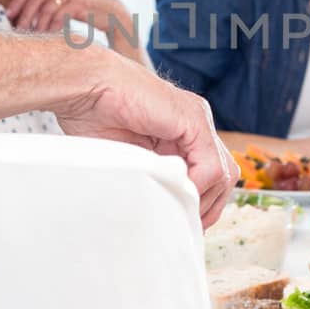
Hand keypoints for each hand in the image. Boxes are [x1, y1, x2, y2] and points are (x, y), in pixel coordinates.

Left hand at [6, 0, 129, 37]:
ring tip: (31, 35)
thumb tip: (19, 12)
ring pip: (46, 8)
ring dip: (36, 24)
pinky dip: (51, 28)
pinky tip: (47, 36)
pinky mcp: (81, 2)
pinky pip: (59, 16)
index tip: (8, 16)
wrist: (114, 14)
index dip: (17, 2)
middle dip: (24, 15)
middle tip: (17, 30)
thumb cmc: (86, 9)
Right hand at [51, 54, 237, 227]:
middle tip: (186, 223)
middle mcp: (195, 123)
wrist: (85, 85)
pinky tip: (175, 191)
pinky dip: (197, 186)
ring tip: (176, 208)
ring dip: (202, 199)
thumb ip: (154, 175)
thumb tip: (167, 209)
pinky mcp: (193, 120)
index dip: (202, 203)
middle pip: (224, 175)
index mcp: (181, 131)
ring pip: (223, 173)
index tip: (183, 222)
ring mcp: (197, 119)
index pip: (212, 174)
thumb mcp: (130, 157)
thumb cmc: (94, 117)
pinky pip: (211, 165)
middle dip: (209, 206)